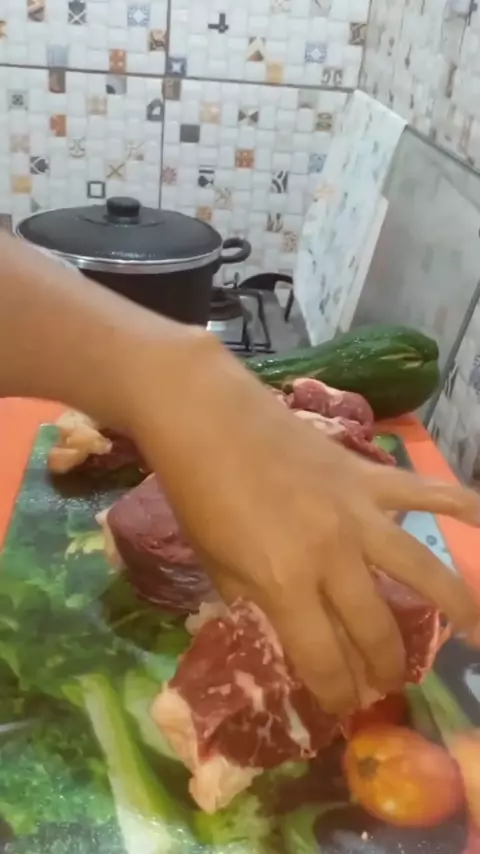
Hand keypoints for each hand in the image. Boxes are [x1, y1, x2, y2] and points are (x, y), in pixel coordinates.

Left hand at [126, 333, 479, 715]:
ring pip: (420, 569)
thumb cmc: (199, 493)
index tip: (344, 705)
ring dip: (451, 607)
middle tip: (386, 683)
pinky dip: (463, 505)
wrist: (208, 419)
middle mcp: (332, 555)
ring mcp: (358, 512)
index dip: (336, 692)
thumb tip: (279, 629)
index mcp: (284, 583)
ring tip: (473, 637)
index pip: (323, 659)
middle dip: (384, 668)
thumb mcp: (214, 563)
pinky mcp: (368, 477)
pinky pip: (426, 492)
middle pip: (374, 627)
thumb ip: (251, 601)